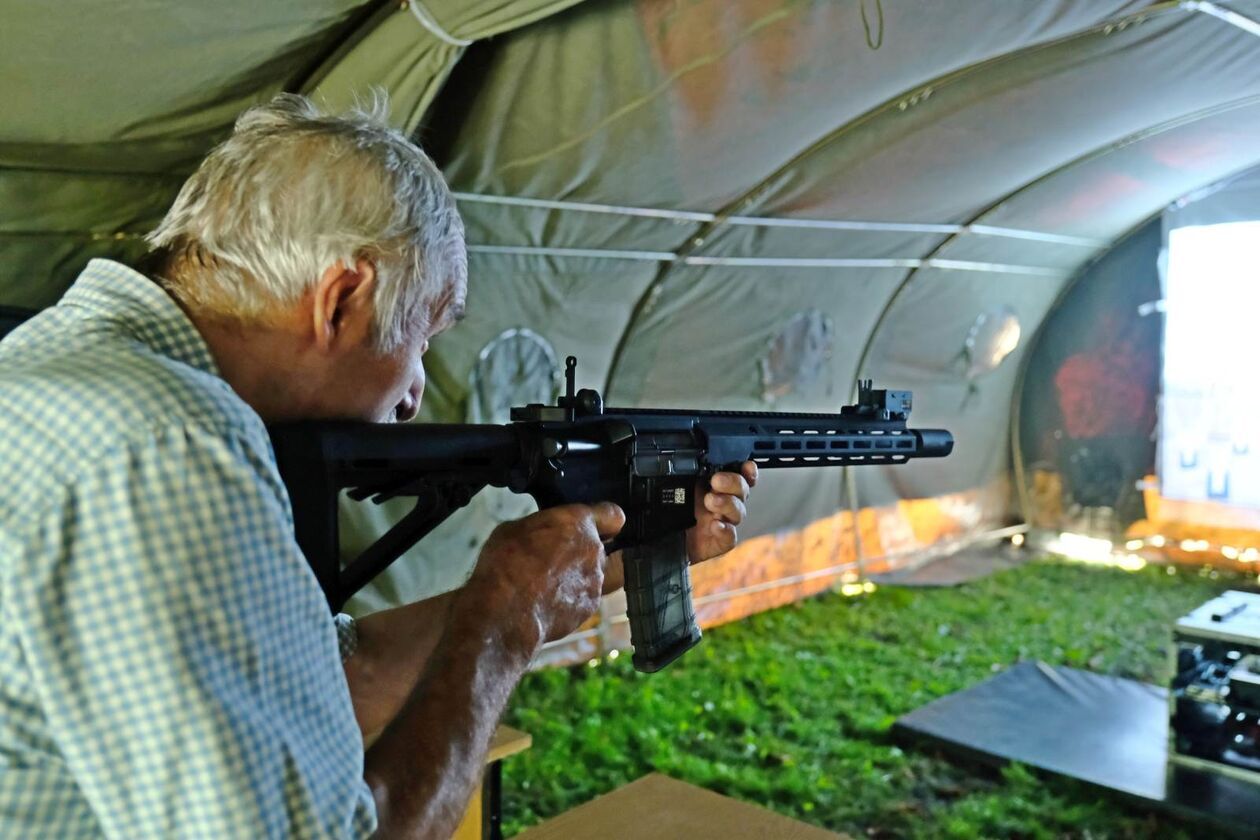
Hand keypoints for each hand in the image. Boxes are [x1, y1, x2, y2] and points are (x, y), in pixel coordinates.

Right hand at [468, 502, 625, 644]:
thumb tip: (546, 533)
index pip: (613, 515)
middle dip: (581, 552)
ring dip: (576, 577)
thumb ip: (543, 527)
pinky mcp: (591, 606)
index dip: (604, 521)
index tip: (591, 526)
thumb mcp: (515, 528)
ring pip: (593, 574)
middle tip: (553, 558)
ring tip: (547, 584)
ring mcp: (596, 581)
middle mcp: (595, 550)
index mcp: (579, 522)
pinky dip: (572, 599)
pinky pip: (585, 597)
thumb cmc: (505, 565)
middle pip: (599, 547)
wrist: (506, 611)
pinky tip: (548, 601)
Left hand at [686, 461, 758, 564]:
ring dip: (727, 503)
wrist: (669, 540)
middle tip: (716, 481)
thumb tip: (678, 460)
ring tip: (710, 501)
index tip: (745, 465)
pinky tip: (716, 526)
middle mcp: (725, 502)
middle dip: (732, 482)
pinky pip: (731, 536)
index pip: (740, 475)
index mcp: (718, 486)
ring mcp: (725, 521)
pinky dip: (725, 530)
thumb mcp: (677, 488)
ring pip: (738, 511)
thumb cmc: (677, 511)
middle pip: (742, 489)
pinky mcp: (722, 541)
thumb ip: (684, 475)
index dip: (747, 470)